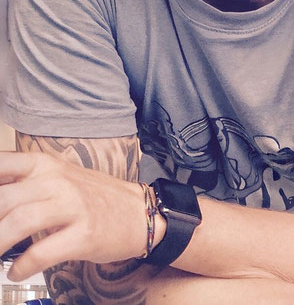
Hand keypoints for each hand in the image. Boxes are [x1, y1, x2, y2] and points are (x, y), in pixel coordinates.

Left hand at [0, 151, 149, 280]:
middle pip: (4, 199)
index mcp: (47, 165)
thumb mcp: (60, 178)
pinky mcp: (84, 234)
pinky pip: (42, 252)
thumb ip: (27, 183)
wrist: (138, 212)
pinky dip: (22, 266)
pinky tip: (16, 272)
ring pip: (19, 222)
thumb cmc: (94, 197)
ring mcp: (72, 206)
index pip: (3, 164)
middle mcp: (57, 181)